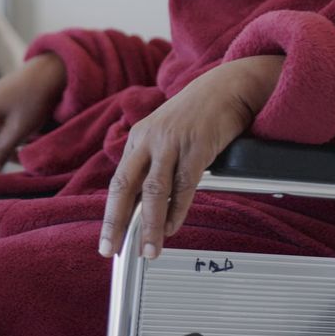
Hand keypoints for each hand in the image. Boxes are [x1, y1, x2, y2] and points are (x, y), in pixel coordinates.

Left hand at [98, 55, 282, 258]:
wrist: (226, 87)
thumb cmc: (198, 114)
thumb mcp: (166, 134)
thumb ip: (154, 163)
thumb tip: (146, 201)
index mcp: (139, 138)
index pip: (119, 181)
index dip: (112, 212)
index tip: (108, 237)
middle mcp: (150, 139)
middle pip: (125, 185)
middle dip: (116, 221)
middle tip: (110, 247)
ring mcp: (172, 143)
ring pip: (154, 191)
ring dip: (150, 225)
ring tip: (149, 248)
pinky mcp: (196, 147)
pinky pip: (184, 185)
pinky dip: (177, 210)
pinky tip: (173, 227)